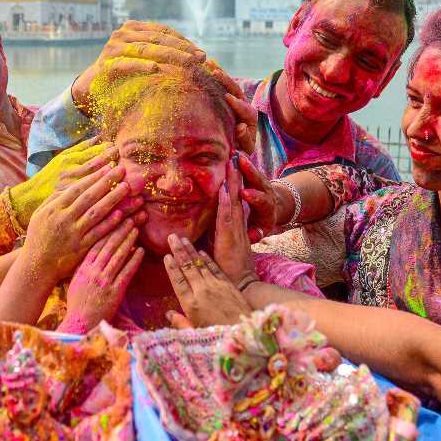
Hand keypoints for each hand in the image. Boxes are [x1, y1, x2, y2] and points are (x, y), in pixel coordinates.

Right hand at [20, 162, 144, 283]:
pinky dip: (110, 223)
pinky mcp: (81, 248)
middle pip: (89, 197)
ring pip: (96, 212)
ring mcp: (73, 234)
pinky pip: (98, 233)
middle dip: (107, 182)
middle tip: (122, 171)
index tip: (108, 168)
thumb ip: (53, 200)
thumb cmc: (38, 239)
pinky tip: (121, 214)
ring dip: (113, 199)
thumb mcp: (39, 216)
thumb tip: (68, 185)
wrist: (36, 266)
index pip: (77, 188)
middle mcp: (64, 219)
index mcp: (54, 209)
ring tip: (127, 188)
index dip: (94, 177)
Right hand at [59, 219, 144, 332]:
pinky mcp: (114, 292)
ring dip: (128, 241)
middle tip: (129, 217)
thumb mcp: (75, 281)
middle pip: (108, 246)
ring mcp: (104, 281)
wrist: (80, 324)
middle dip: (119, 230)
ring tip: (136, 228)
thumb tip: (91, 251)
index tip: (113, 217)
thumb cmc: (77, 303)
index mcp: (83, 268)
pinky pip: (126, 273)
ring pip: (117, 256)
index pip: (95, 243)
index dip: (105, 229)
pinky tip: (140, 250)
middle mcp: (93, 272)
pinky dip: (133, 260)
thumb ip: (83, 266)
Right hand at [71, 21, 206, 108]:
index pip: (163, 31)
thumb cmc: (124, 75)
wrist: (92, 87)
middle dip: (182, 49)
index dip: (184, 41)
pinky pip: (127, 64)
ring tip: (188, 64)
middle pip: (158, 39)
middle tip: (201, 59)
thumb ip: (162, 52)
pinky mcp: (106, 65)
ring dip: (170, 56)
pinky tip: (155, 69)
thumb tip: (199, 56)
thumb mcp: (143, 59)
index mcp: (133, 28)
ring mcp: (113, 48)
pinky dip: (141, 66)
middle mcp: (122, 34)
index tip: (202, 54)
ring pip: (146, 49)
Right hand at [164, 234, 251, 327]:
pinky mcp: (228, 285)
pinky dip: (208, 259)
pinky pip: (215, 268)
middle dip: (179, 251)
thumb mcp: (195, 334)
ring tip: (183, 239)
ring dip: (191, 251)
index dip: (171, 268)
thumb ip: (181, 323)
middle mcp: (202, 292)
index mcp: (191, 305)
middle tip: (172, 237)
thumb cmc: (217, 337)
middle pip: (187, 268)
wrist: (244, 333)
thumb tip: (168, 314)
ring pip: (200, 265)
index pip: (178, 282)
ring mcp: (216, 286)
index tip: (166, 256)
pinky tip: (201, 252)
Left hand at [213, 156, 259, 285]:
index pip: (233, 200)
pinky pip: (228, 218)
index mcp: (234, 227)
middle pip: (235, 196)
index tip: (230, 165)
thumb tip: (197, 227)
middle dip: (235, 175)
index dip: (232, 183)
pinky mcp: (231, 240)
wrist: (243, 286)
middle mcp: (237, 225)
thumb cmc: (228, 271)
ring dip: (232, 182)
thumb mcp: (219, 249)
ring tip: (232, 163)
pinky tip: (224, 190)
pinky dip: (226, 203)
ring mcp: (235, 231)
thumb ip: (212, 237)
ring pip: (233, 202)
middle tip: (235, 154)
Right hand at [234, 151, 277, 241]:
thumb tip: (253, 236)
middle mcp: (266, 193)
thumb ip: (256, 233)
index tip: (244, 192)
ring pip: (254, 171)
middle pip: (259, 181)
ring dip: (245, 162)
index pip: (262, 201)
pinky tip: (233, 151)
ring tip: (234, 153)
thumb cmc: (261, 222)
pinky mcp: (256, 176)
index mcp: (267, 207)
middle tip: (240, 164)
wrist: (273, 208)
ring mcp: (262, 183)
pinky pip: (249, 167)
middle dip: (250, 172)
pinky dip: (242, 159)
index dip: (254, 196)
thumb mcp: (261, 230)